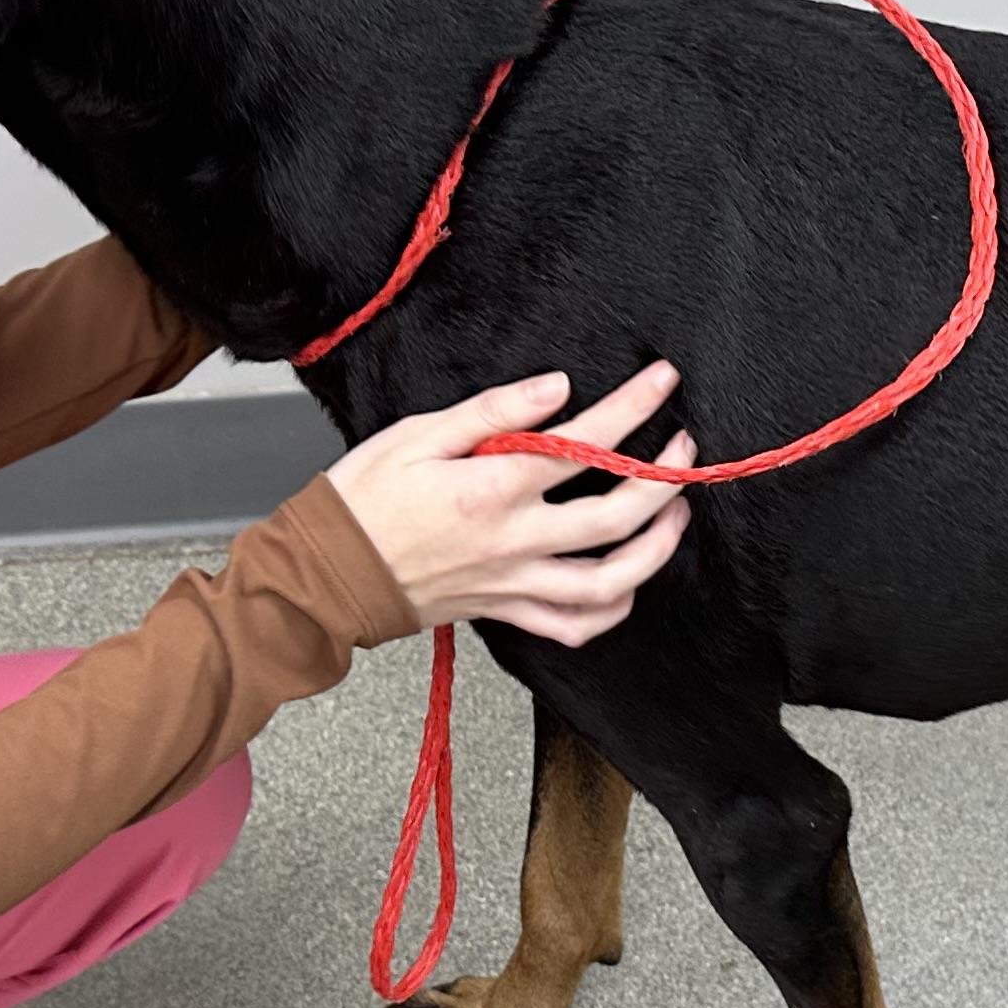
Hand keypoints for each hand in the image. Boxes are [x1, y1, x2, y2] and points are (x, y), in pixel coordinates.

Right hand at [325, 361, 695, 644]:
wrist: (326, 574)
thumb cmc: (363, 500)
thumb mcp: (419, 434)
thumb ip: (494, 412)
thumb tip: (556, 387)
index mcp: (493, 489)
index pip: (585, 443)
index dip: (633, 407)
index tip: (661, 381)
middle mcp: (514, 541)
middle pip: (617, 516)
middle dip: (663, 477)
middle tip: (681, 447)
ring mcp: (514, 583)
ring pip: (610, 582)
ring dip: (656, 549)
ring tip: (675, 516)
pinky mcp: (505, 611)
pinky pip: (574, 626)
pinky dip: (612, 609)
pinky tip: (627, 584)